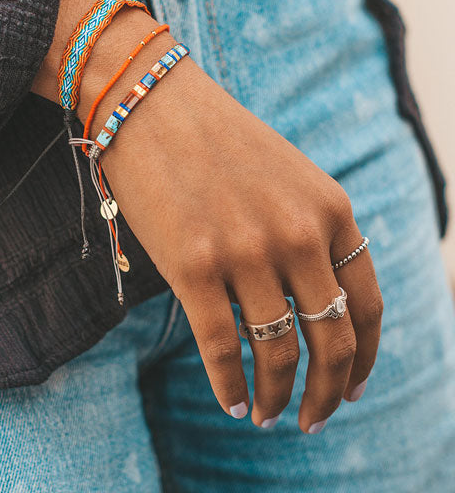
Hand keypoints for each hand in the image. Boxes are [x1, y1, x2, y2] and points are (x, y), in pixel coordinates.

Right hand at [69, 19, 382, 433]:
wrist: (150, 100)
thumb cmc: (214, 138)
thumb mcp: (286, 176)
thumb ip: (309, 230)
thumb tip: (308, 300)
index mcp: (329, 209)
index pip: (368, 303)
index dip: (365, 355)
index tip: (354, 385)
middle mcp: (297, 233)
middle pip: (332, 338)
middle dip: (330, 391)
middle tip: (315, 418)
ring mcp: (246, 251)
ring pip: (278, 352)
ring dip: (276, 396)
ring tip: (266, 416)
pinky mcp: (193, 265)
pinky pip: (221, 347)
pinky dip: (230, 385)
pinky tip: (231, 403)